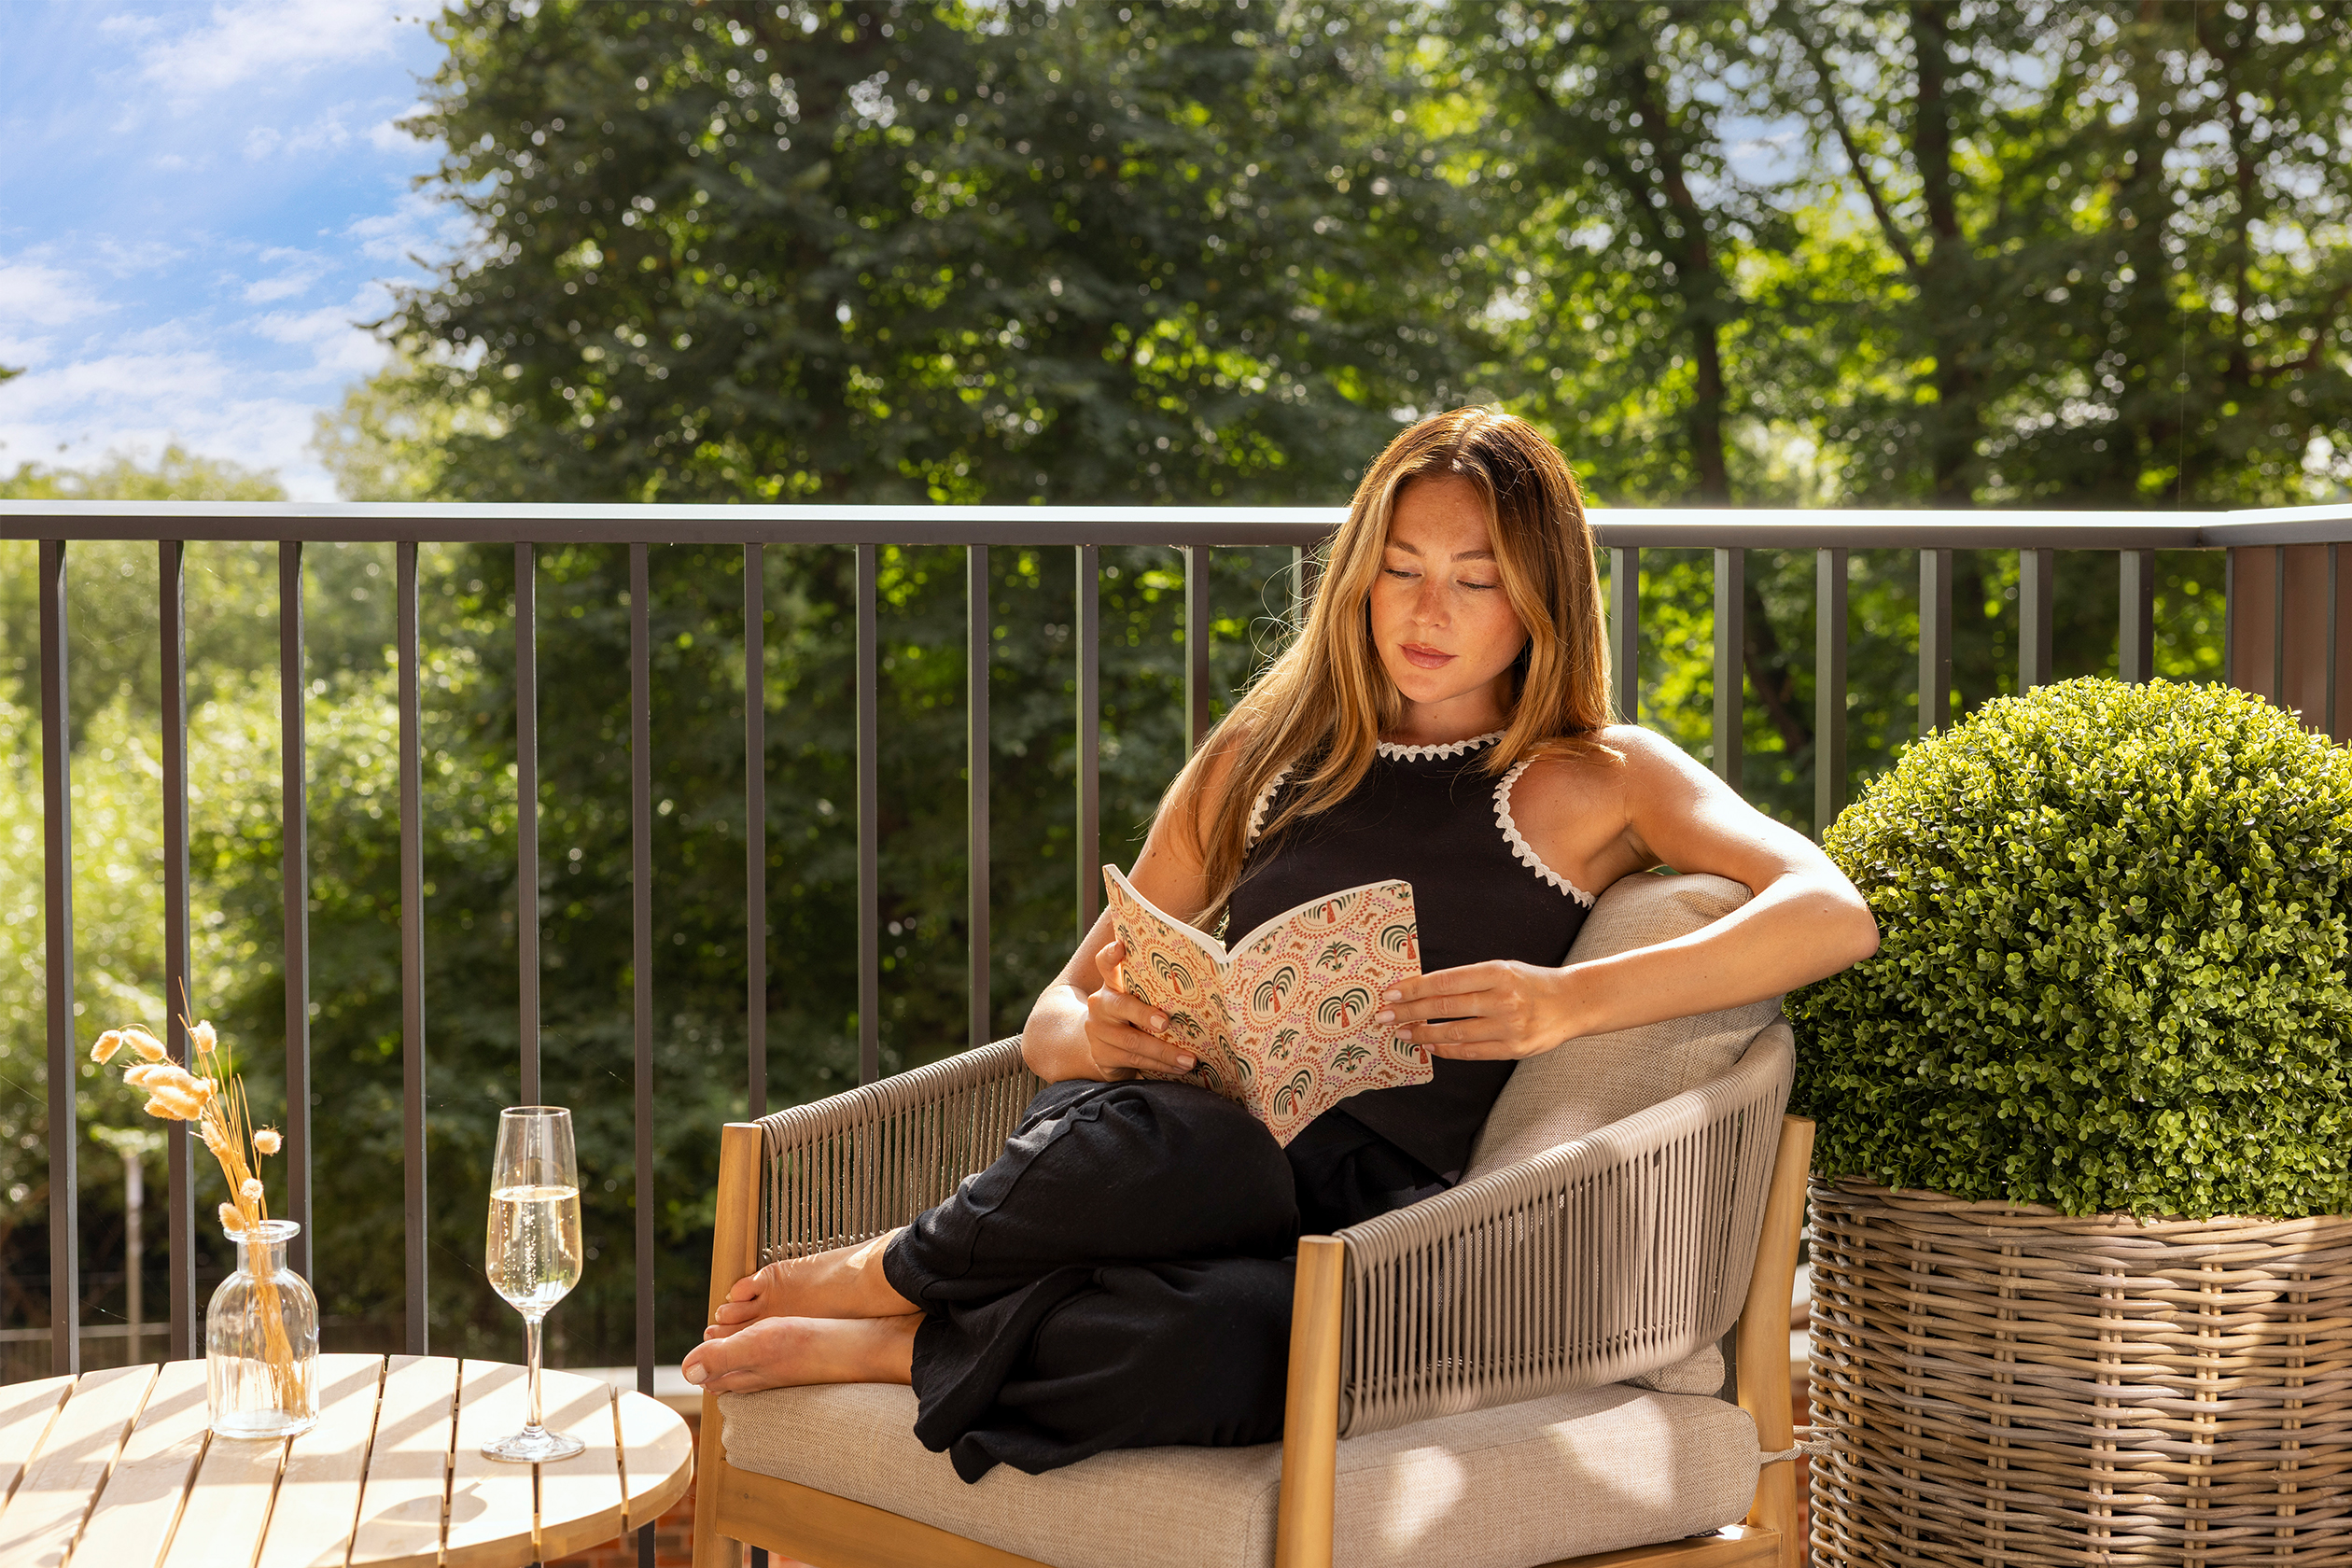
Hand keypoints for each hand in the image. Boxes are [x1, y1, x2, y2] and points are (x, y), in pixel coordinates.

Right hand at [1084, 939, 1200, 1079]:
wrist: (1103, 1044)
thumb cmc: (1134, 1015)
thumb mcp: (1138, 997)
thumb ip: (1157, 987)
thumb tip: (1210, 969)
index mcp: (1112, 984)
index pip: (1105, 963)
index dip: (1111, 955)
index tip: (1120, 946)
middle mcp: (1101, 1005)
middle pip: (1121, 1006)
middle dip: (1144, 1015)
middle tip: (1166, 1022)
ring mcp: (1098, 1032)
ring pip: (1132, 1043)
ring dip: (1164, 1052)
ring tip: (1189, 1059)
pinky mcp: (1102, 1056)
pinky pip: (1133, 1062)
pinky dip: (1159, 1067)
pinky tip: (1177, 1069)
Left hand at [1373, 960, 1582, 1060]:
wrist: (1572, 1003)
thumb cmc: (1531, 983)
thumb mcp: (1502, 969)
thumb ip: (1468, 979)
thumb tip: (1423, 989)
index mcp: (1498, 972)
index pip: (1445, 981)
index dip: (1414, 988)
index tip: (1391, 993)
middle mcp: (1503, 999)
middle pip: (1444, 1007)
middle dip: (1408, 1012)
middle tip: (1383, 1016)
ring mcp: (1509, 1026)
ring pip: (1453, 1033)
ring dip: (1422, 1034)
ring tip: (1401, 1033)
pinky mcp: (1513, 1049)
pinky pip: (1471, 1052)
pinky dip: (1446, 1050)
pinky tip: (1429, 1046)